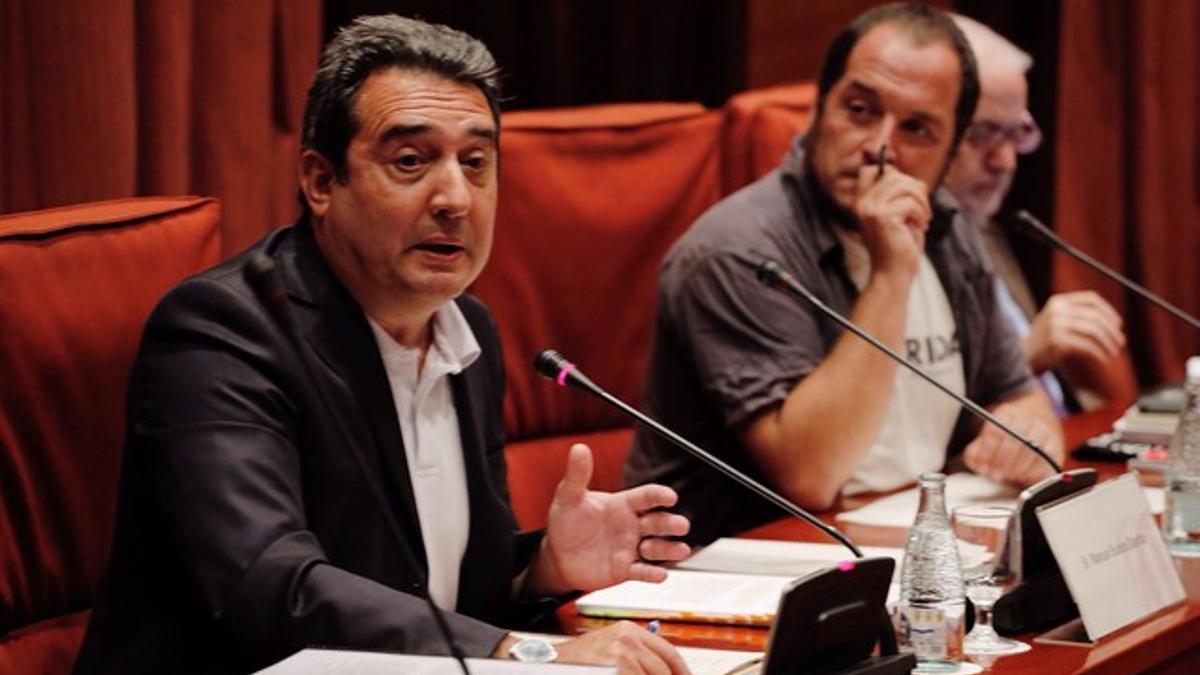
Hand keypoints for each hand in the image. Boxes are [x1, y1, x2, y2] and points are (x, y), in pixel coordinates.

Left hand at [529, 444, 689, 595]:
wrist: (558, 556)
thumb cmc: (567, 523)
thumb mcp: (569, 497)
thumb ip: (577, 475)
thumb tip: (579, 448)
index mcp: (623, 504)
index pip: (646, 497)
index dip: (659, 496)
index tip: (670, 497)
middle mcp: (632, 525)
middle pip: (658, 522)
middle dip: (671, 524)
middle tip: (681, 525)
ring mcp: (631, 548)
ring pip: (657, 548)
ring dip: (669, 549)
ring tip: (680, 550)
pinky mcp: (625, 569)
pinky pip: (642, 571)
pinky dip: (652, 574)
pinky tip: (660, 574)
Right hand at [555, 622, 692, 673]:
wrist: (550, 663)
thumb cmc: (579, 659)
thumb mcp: (610, 646)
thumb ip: (637, 653)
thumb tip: (664, 670)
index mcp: (629, 631)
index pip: (669, 652)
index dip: (682, 671)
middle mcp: (627, 641)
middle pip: (664, 670)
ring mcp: (620, 658)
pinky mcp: (615, 671)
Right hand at [854, 163, 931, 280]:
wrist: (892, 275)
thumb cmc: (898, 247)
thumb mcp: (895, 216)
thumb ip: (896, 196)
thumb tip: (909, 179)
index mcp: (861, 202)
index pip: (869, 170)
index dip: (891, 173)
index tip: (908, 191)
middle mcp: (862, 203)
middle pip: (893, 175)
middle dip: (915, 188)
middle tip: (922, 209)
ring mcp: (871, 210)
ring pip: (904, 185)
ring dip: (921, 201)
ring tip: (923, 218)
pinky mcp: (883, 217)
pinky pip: (910, 203)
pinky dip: (921, 214)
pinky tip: (920, 227)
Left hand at [963, 402, 1063, 486]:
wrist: (1034, 418)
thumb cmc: (1005, 433)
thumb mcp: (986, 435)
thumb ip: (975, 451)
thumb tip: (976, 463)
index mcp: (1006, 412)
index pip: (995, 431)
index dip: (988, 453)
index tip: (984, 467)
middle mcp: (1028, 419)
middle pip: (1015, 442)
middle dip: (1003, 463)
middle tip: (996, 475)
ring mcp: (1045, 431)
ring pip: (1033, 453)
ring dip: (1019, 470)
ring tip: (1009, 476)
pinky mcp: (1057, 446)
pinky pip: (1048, 463)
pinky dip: (1035, 473)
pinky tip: (1024, 477)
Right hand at [1024, 291, 1124, 372]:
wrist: (1021, 356)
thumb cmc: (1044, 341)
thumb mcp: (1056, 320)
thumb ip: (1077, 316)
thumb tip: (1112, 322)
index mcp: (1057, 301)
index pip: (1090, 299)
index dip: (1108, 311)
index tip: (1118, 325)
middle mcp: (1056, 310)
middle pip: (1095, 316)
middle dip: (1112, 331)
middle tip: (1120, 342)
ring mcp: (1055, 325)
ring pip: (1093, 331)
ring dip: (1108, 343)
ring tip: (1113, 353)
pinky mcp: (1056, 341)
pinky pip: (1086, 346)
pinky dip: (1098, 353)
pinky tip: (1103, 359)